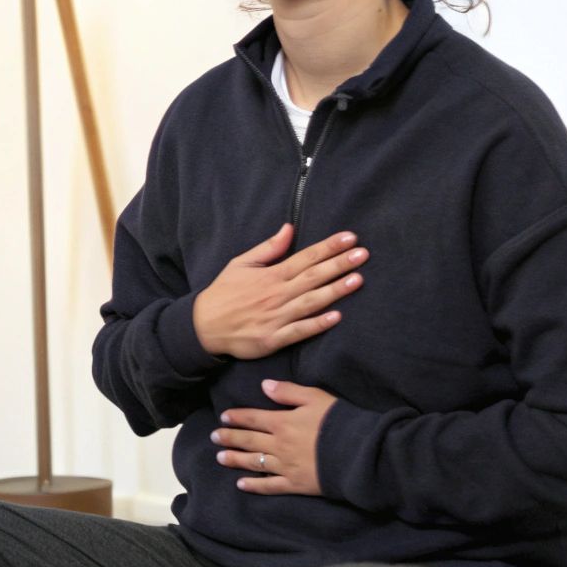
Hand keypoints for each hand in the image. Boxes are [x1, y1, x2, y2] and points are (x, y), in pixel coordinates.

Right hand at [192, 223, 369, 359]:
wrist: (203, 326)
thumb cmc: (224, 293)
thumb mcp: (241, 263)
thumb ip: (268, 248)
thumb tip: (289, 228)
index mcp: (270, 275)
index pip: (304, 257)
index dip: (328, 247)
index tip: (350, 238)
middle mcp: (276, 294)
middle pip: (312, 277)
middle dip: (339, 264)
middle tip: (363, 254)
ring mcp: (275, 317)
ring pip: (310, 302)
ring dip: (335, 291)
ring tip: (358, 279)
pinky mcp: (273, 339)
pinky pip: (299, 331)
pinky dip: (317, 324)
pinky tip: (336, 317)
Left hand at [211, 379, 336, 494]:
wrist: (360, 453)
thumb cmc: (340, 421)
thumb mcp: (316, 398)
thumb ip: (288, 391)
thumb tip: (264, 385)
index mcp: (283, 422)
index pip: (253, 418)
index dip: (237, 417)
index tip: (223, 417)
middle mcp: (279, 445)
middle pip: (249, 440)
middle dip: (229, 438)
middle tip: (213, 437)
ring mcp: (285, 466)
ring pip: (254, 462)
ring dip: (235, 460)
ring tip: (220, 458)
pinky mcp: (295, 484)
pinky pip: (270, 486)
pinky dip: (254, 486)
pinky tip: (241, 485)